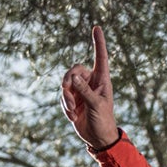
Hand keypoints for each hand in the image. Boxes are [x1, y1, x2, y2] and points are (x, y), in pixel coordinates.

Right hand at [62, 25, 119, 151]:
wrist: (98, 138)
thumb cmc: (103, 121)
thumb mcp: (96, 105)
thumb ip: (84, 90)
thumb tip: (72, 77)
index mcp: (102, 79)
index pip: (100, 57)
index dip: (99, 43)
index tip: (97, 28)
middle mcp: (90, 82)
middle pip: (74, 70)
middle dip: (67, 81)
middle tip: (65, 90)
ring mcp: (80, 90)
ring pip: (65, 84)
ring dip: (66, 98)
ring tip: (72, 111)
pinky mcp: (72, 100)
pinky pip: (62, 97)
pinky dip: (65, 106)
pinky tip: (73, 116)